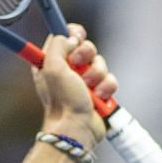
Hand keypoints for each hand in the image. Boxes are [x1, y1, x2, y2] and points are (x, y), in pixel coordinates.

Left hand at [31, 24, 114, 145]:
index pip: (64, 36)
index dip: (73, 34)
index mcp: (51, 62)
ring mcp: (84, 81)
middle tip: (78, 65)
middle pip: (85, 47)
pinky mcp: (99, 92)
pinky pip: (110, 79)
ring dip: (97, 74)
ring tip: (88, 88)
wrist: (76, 128)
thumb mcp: (52, 67)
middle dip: (87, 55)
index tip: (76, 37)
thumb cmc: (62, 101)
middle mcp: (67, 70)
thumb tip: (70, 37)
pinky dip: (106, 87)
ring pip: (100, 63)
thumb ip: (58, 44)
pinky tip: (98, 97)